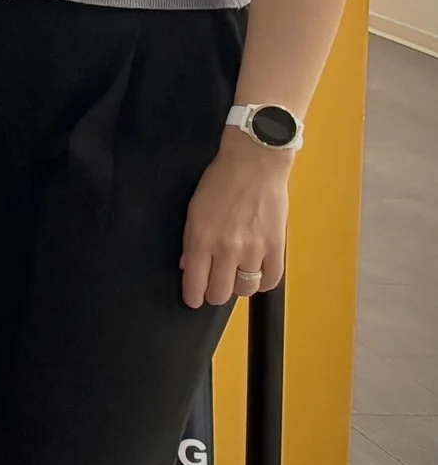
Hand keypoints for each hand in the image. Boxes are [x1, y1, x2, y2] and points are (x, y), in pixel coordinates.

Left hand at [182, 129, 292, 306]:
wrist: (254, 164)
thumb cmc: (219, 182)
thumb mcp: (194, 209)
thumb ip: (190, 241)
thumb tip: (188, 266)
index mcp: (202, 239)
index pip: (195, 283)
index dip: (193, 296)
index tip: (193, 300)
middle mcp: (227, 249)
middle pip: (220, 293)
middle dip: (213, 294)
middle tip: (213, 287)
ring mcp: (254, 250)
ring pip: (246, 289)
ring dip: (238, 287)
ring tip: (234, 277)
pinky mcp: (276, 247)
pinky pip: (271, 280)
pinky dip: (262, 282)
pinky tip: (256, 274)